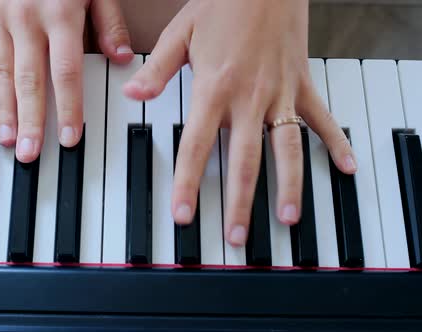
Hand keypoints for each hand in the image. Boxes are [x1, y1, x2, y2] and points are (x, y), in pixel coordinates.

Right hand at [0, 0, 132, 161]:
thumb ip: (109, 22)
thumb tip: (122, 60)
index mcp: (60, 14)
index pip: (66, 72)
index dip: (69, 108)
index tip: (70, 138)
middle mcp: (26, 20)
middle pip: (29, 80)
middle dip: (31, 120)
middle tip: (31, 153)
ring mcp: (0, 20)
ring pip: (0, 74)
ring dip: (3, 111)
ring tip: (6, 140)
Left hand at [123, 0, 356, 245]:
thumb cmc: (223, 5)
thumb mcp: (181, 34)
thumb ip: (157, 70)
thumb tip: (133, 95)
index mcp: (215, 89)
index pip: (197, 146)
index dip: (188, 183)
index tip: (184, 215)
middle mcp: (249, 98)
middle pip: (245, 160)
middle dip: (240, 202)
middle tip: (237, 236)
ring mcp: (279, 95)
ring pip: (286, 149)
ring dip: (289, 186)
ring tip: (289, 219)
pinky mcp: (301, 86)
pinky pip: (321, 119)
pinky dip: (335, 142)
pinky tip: (345, 168)